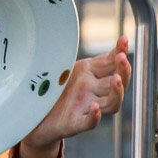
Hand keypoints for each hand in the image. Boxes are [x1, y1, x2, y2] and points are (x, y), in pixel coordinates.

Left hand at [23, 36, 129, 150]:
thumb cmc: (53, 90)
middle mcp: (93, 91)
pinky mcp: (74, 124)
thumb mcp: (66, 68)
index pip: (111, 63)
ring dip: (116, 92)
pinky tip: (96, 108)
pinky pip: (88, 122)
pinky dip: (94, 117)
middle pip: (117, 83)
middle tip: (122, 59)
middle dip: (123, 71)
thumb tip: (84, 33)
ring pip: (111, 104)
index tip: (124, 39)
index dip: (119, 52)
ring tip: (116, 79)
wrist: (34, 117)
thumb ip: (78, 57)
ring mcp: (85, 108)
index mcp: (90, 75)